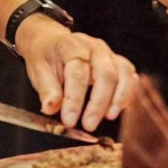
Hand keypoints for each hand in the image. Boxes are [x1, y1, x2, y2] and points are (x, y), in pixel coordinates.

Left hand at [15, 16, 135, 131]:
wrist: (52, 41)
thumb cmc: (46, 57)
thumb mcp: (38, 70)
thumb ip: (46, 89)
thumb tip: (50, 108)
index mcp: (72, 46)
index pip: (78, 74)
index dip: (74, 99)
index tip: (69, 121)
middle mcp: (94, 47)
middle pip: (106, 74)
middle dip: (98, 103)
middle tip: (89, 125)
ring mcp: (109, 54)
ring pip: (123, 74)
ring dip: (118, 98)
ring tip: (109, 117)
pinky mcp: (117, 62)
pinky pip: (129, 76)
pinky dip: (127, 93)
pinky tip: (117, 109)